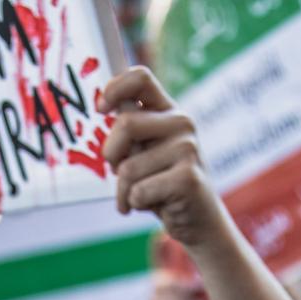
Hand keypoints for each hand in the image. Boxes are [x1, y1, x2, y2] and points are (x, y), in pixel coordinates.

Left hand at [100, 68, 230, 250]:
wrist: (199, 221)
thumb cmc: (163, 184)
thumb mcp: (145, 152)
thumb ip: (129, 131)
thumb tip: (104, 105)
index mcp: (168, 111)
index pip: (141, 78)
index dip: (114, 88)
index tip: (101, 109)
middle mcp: (181, 123)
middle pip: (125, 123)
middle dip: (111, 154)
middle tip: (116, 171)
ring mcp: (188, 149)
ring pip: (128, 168)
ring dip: (123, 191)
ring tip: (139, 196)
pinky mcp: (188, 178)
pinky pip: (139, 191)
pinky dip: (135, 204)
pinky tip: (153, 206)